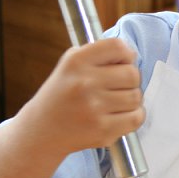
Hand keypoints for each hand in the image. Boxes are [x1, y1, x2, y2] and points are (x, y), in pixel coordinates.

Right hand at [11, 38, 143, 157]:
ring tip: (116, 102)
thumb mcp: (69, 65)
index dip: (126, 55)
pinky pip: (135, 118)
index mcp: (76, 62)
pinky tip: (120, 115)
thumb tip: (132, 56)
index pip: (118, 47)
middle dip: (130, 80)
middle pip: (132, 74)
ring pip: (136, 97)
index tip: (123, 63)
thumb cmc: (61, 95)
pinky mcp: (102, 130)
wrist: (41, 130)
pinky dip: (133, 116)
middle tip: (119, 86)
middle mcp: (84, 83)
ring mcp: (93, 108)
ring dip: (131, 100)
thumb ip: (98, 55)